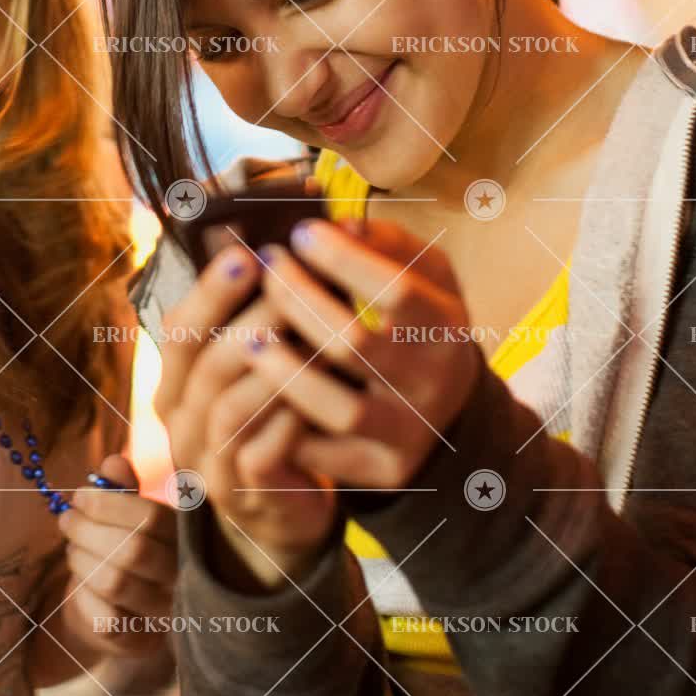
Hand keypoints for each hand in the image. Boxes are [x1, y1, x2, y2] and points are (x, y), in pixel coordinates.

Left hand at [55, 454, 177, 656]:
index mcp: (186, 537)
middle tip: (66, 519)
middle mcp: (184, 578)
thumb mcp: (124, 513)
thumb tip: (113, 463)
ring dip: (82, 558)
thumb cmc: (120, 546)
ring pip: (116, 583)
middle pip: (133, 551)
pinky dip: (83, 594)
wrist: (111, 606)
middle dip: (89, 530)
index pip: (152, 518)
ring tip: (71, 547)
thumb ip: (121, 487)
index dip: (109, 504)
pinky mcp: (142, 642)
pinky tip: (79, 579)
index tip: (79, 496)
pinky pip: (105, 618)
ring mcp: (165, 614)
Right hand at [151, 240, 335, 588]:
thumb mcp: (252, 370)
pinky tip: (312, 401)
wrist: (281, 508)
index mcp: (176, 383)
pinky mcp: (241, 495)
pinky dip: (283, 426)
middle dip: (249, 319)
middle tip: (290, 285)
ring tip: (312, 336)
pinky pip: (256, 457)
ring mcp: (206, 461)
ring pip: (228, 409)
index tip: (246, 252)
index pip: (179, 329)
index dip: (210, 291)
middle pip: (205, 363)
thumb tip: (273, 249)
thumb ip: (251, 323)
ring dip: (272, 370)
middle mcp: (180, 421)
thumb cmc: (270, 421)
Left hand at [248, 219, 483, 495]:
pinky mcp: (381, 469)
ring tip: (248, 336)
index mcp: (446, 328)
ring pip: (336, 407)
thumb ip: (390, 243)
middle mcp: (433, 383)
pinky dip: (284, 423)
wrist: (447, 410)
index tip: (300, 233)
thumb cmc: (418, 324)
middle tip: (265, 271)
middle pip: (355, 345)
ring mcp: (407, 431)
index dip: (343, 261)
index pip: (397, 291)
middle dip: (297, 302)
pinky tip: (256, 391)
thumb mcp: (426, 277)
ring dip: (283, 369)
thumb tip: (341, 226)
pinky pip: (323, 451)